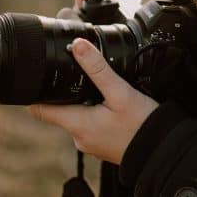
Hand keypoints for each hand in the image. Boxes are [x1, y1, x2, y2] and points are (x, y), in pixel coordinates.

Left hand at [28, 37, 158, 163]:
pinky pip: (92, 125)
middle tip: (74, 72)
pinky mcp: (104, 145)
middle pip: (60, 109)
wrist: (163, 152)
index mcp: (77, 124)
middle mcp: (79, 137)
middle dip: (64, 91)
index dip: (33, 92)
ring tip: (97, 87)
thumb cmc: (143, 125)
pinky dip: (95, 113)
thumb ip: (98, 69)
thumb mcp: (120, 92)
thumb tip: (77, 44)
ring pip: (77, 117)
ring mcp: (91, 144)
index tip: (34, 77)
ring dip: (82, 102)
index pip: (39, 109)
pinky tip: (111, 105)